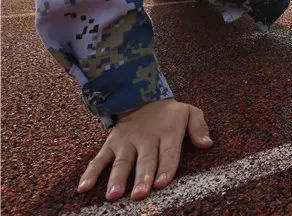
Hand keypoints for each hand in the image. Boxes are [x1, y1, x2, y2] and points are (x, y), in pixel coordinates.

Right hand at [77, 99, 212, 201]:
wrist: (141, 96)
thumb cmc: (170, 114)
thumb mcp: (189, 112)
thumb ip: (199, 126)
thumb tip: (208, 143)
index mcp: (167, 132)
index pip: (168, 152)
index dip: (166, 168)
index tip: (162, 184)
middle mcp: (146, 138)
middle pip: (145, 160)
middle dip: (141, 177)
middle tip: (139, 195)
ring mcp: (126, 142)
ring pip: (121, 162)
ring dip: (117, 178)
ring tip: (114, 195)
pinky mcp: (110, 144)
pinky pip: (99, 159)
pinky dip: (90, 173)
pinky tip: (83, 188)